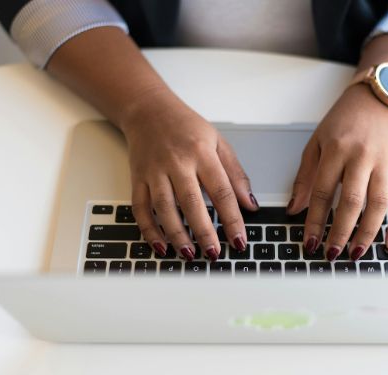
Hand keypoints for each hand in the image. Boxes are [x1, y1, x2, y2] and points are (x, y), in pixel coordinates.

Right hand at [121, 88, 257, 261]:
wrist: (148, 110)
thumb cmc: (186, 127)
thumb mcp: (218, 142)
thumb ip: (235, 174)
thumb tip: (250, 204)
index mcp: (202, 153)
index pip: (222, 191)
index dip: (232, 219)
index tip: (240, 240)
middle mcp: (177, 163)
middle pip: (191, 202)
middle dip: (204, 232)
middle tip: (214, 253)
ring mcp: (154, 171)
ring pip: (164, 209)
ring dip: (177, 235)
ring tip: (190, 254)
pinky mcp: (137, 178)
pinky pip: (140, 209)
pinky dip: (149, 230)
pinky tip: (161, 246)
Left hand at [287, 84, 387, 260]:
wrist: (377, 100)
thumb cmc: (344, 122)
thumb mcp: (316, 143)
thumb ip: (305, 177)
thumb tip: (294, 210)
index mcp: (337, 149)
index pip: (322, 191)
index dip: (314, 220)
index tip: (309, 242)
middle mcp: (362, 156)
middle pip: (352, 201)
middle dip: (340, 232)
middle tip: (331, 254)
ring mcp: (386, 163)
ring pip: (378, 204)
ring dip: (367, 233)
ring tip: (355, 253)